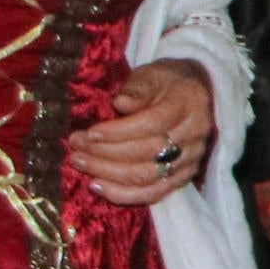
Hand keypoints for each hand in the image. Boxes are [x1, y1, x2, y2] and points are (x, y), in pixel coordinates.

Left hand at [75, 58, 215, 207]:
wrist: (193, 95)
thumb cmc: (166, 81)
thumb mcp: (151, 74)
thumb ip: (137, 88)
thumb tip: (120, 103)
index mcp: (188, 103)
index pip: (152, 124)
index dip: (118, 132)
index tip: (90, 133)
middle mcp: (194, 135)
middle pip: (148, 152)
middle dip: (105, 152)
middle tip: (75, 147)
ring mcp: (191, 159)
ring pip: (147, 176)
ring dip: (109, 174)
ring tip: (80, 163)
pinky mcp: (183, 177)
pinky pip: (153, 193)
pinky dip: (123, 194)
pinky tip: (97, 186)